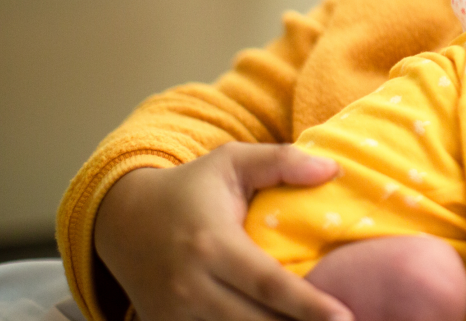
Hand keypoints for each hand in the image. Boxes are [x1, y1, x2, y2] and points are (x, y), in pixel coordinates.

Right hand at [94, 142, 353, 320]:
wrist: (121, 219)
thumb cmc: (189, 188)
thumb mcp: (231, 162)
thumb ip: (281, 161)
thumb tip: (332, 169)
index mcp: (212, 244)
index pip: (269, 283)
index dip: (308, 305)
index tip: (344, 316)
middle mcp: (191, 286)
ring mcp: (176, 313)